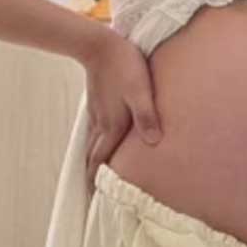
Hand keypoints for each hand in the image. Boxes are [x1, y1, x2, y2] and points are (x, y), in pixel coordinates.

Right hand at [80, 28, 161, 188]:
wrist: (99, 45)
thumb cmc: (125, 66)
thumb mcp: (141, 90)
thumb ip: (147, 116)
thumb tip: (154, 144)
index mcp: (112, 126)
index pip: (100, 162)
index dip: (97, 182)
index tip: (94, 201)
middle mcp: (101, 124)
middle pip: (92, 158)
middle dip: (92, 177)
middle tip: (92, 196)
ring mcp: (96, 114)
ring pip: (92, 145)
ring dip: (92, 162)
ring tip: (95, 177)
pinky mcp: (96, 104)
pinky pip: (94, 132)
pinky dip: (94, 145)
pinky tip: (101, 144)